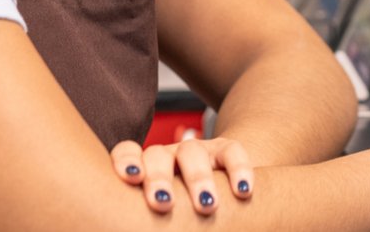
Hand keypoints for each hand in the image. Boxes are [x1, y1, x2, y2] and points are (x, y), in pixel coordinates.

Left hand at [109, 136, 253, 215]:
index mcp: (145, 170)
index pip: (127, 153)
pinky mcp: (226, 150)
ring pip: (192, 152)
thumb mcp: (165, 215)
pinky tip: (243, 192)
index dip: (126, 161)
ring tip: (207, 206)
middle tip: (163, 205)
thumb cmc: (180, 215)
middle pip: (157, 156)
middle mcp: (168, 157)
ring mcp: (198, 151)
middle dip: (159, 179)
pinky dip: (238, 170)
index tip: (131, 177)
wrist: (223, 195)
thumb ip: (152, 219)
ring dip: (198, 179)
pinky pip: (232, 152)